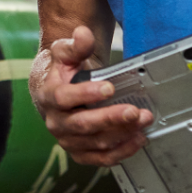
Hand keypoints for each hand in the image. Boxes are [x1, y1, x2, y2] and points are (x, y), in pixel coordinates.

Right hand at [30, 25, 152, 165]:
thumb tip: (83, 33)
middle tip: (134, 111)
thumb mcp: (64, 53)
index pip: (63, 98)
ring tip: (143, 121)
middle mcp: (56, 122)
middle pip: (82, 125)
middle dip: (110, 119)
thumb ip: (75, 44)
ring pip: (95, 143)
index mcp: (48, 96)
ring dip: (122, 134)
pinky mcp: (80, 152)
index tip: (109, 88)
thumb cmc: (61, 72)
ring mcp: (68, 139)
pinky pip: (101, 159)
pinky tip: (138, 140)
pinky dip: (121, 152)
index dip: (85, 94)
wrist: (54, 91)